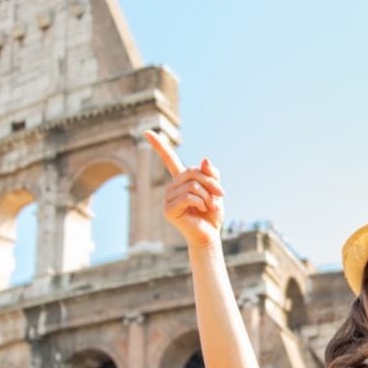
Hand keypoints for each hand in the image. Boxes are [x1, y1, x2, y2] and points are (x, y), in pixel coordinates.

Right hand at [144, 130, 224, 248]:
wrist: (209, 235)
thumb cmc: (212, 214)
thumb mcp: (216, 191)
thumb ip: (211, 175)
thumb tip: (204, 159)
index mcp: (181, 181)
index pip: (169, 159)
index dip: (159, 145)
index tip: (146, 132)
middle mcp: (171, 187)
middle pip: (191, 171)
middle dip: (210, 182)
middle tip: (221, 194)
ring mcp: (167, 199)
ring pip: (192, 185)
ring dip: (208, 196)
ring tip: (210, 207)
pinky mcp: (168, 209)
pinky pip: (189, 197)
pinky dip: (202, 203)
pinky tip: (202, 210)